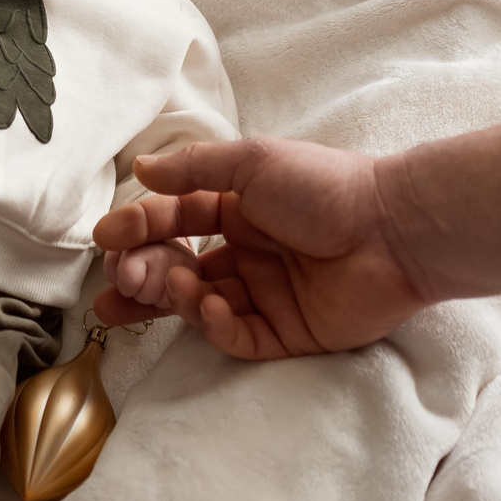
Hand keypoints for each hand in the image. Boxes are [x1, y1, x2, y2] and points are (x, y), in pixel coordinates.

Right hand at [89, 139, 432, 358]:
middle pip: (178, 270)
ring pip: (200, 306)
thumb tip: (140, 170)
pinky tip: (210, 306)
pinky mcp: (287, 334)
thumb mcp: (253, 163)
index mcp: (238, 211)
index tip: (105, 240)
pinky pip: (237, 337)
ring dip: (174, 298)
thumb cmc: (326, 187)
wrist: (394, 229)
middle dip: (142, 274)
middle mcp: (247, 254)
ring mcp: (266, 296)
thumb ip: (193, 170)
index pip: (173, 222)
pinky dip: (215, 325)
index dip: (137, 229)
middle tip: (120, 278)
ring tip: (168, 288)